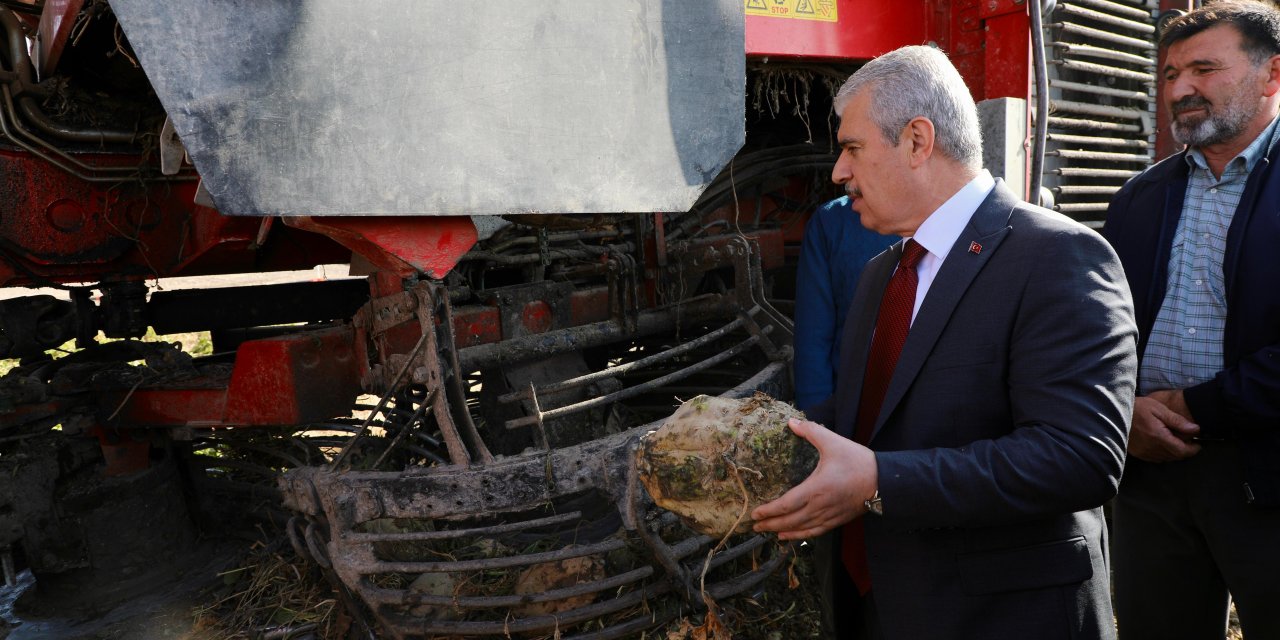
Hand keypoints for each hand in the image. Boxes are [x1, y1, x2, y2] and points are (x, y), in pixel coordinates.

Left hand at [751, 418, 876, 539]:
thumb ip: (811, 431)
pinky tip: (789, 536)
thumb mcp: (833, 442)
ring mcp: (829, 516)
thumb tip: (791, 422)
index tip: (755, 512)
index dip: (769, 510)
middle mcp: (820, 506)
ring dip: (782, 531)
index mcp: (816, 488)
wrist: (884, 480)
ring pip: (801, 528)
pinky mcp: (837, 520)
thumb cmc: (858, 461)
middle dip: (770, 523)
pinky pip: (815, 532)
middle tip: (754, 526)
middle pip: (790, 520)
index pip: (786, 504)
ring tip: (767, 531)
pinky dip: (800, 535)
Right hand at [1128, 394, 1200, 462]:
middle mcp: (1152, 448)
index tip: (1198, 444)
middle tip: (1188, 440)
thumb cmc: (1138, 408)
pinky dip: (1163, 454)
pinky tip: (1162, 444)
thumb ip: (1178, 421)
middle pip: (1175, 456)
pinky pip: (1156, 458)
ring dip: (1174, 452)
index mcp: (1159, 437)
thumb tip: (1196, 430)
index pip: (1182, 451)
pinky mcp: (1138, 454)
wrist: (1115, 413)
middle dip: (1184, 450)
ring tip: (1175, 441)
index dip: (1193, 449)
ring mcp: (1144, 453)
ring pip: (1166, 458)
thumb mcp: (1159, 409)